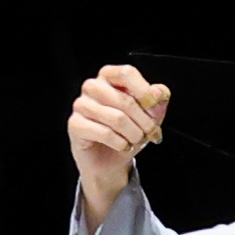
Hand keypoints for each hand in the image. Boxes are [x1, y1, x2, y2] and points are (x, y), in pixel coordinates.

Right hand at [67, 65, 171, 226]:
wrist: (110, 161)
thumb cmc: (127, 133)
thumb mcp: (150, 115)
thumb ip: (157, 100)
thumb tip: (159, 92)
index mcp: (110, 78)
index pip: (126, 73)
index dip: (144, 89)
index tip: (154, 104)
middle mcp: (92, 87)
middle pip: (124, 99)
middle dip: (144, 121)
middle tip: (151, 132)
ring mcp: (81, 105)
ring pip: (116, 118)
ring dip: (134, 134)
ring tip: (136, 140)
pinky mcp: (75, 124)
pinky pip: (104, 133)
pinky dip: (120, 143)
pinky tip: (123, 145)